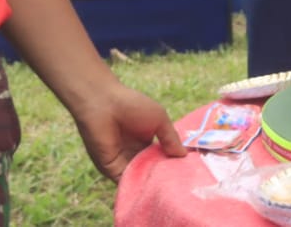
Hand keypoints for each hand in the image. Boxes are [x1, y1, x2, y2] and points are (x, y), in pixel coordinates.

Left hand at [71, 80, 186, 180]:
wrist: (103, 103)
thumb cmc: (132, 106)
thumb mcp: (159, 119)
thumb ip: (171, 138)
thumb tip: (184, 156)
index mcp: (146, 141)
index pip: (161, 158)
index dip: (172, 164)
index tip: (187, 171)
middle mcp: (135, 154)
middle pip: (152, 171)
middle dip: (164, 176)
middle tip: (181, 183)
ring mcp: (123, 163)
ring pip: (141, 179)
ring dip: (153, 182)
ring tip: (169, 186)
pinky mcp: (112, 169)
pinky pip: (128, 182)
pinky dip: (139, 185)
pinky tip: (152, 186)